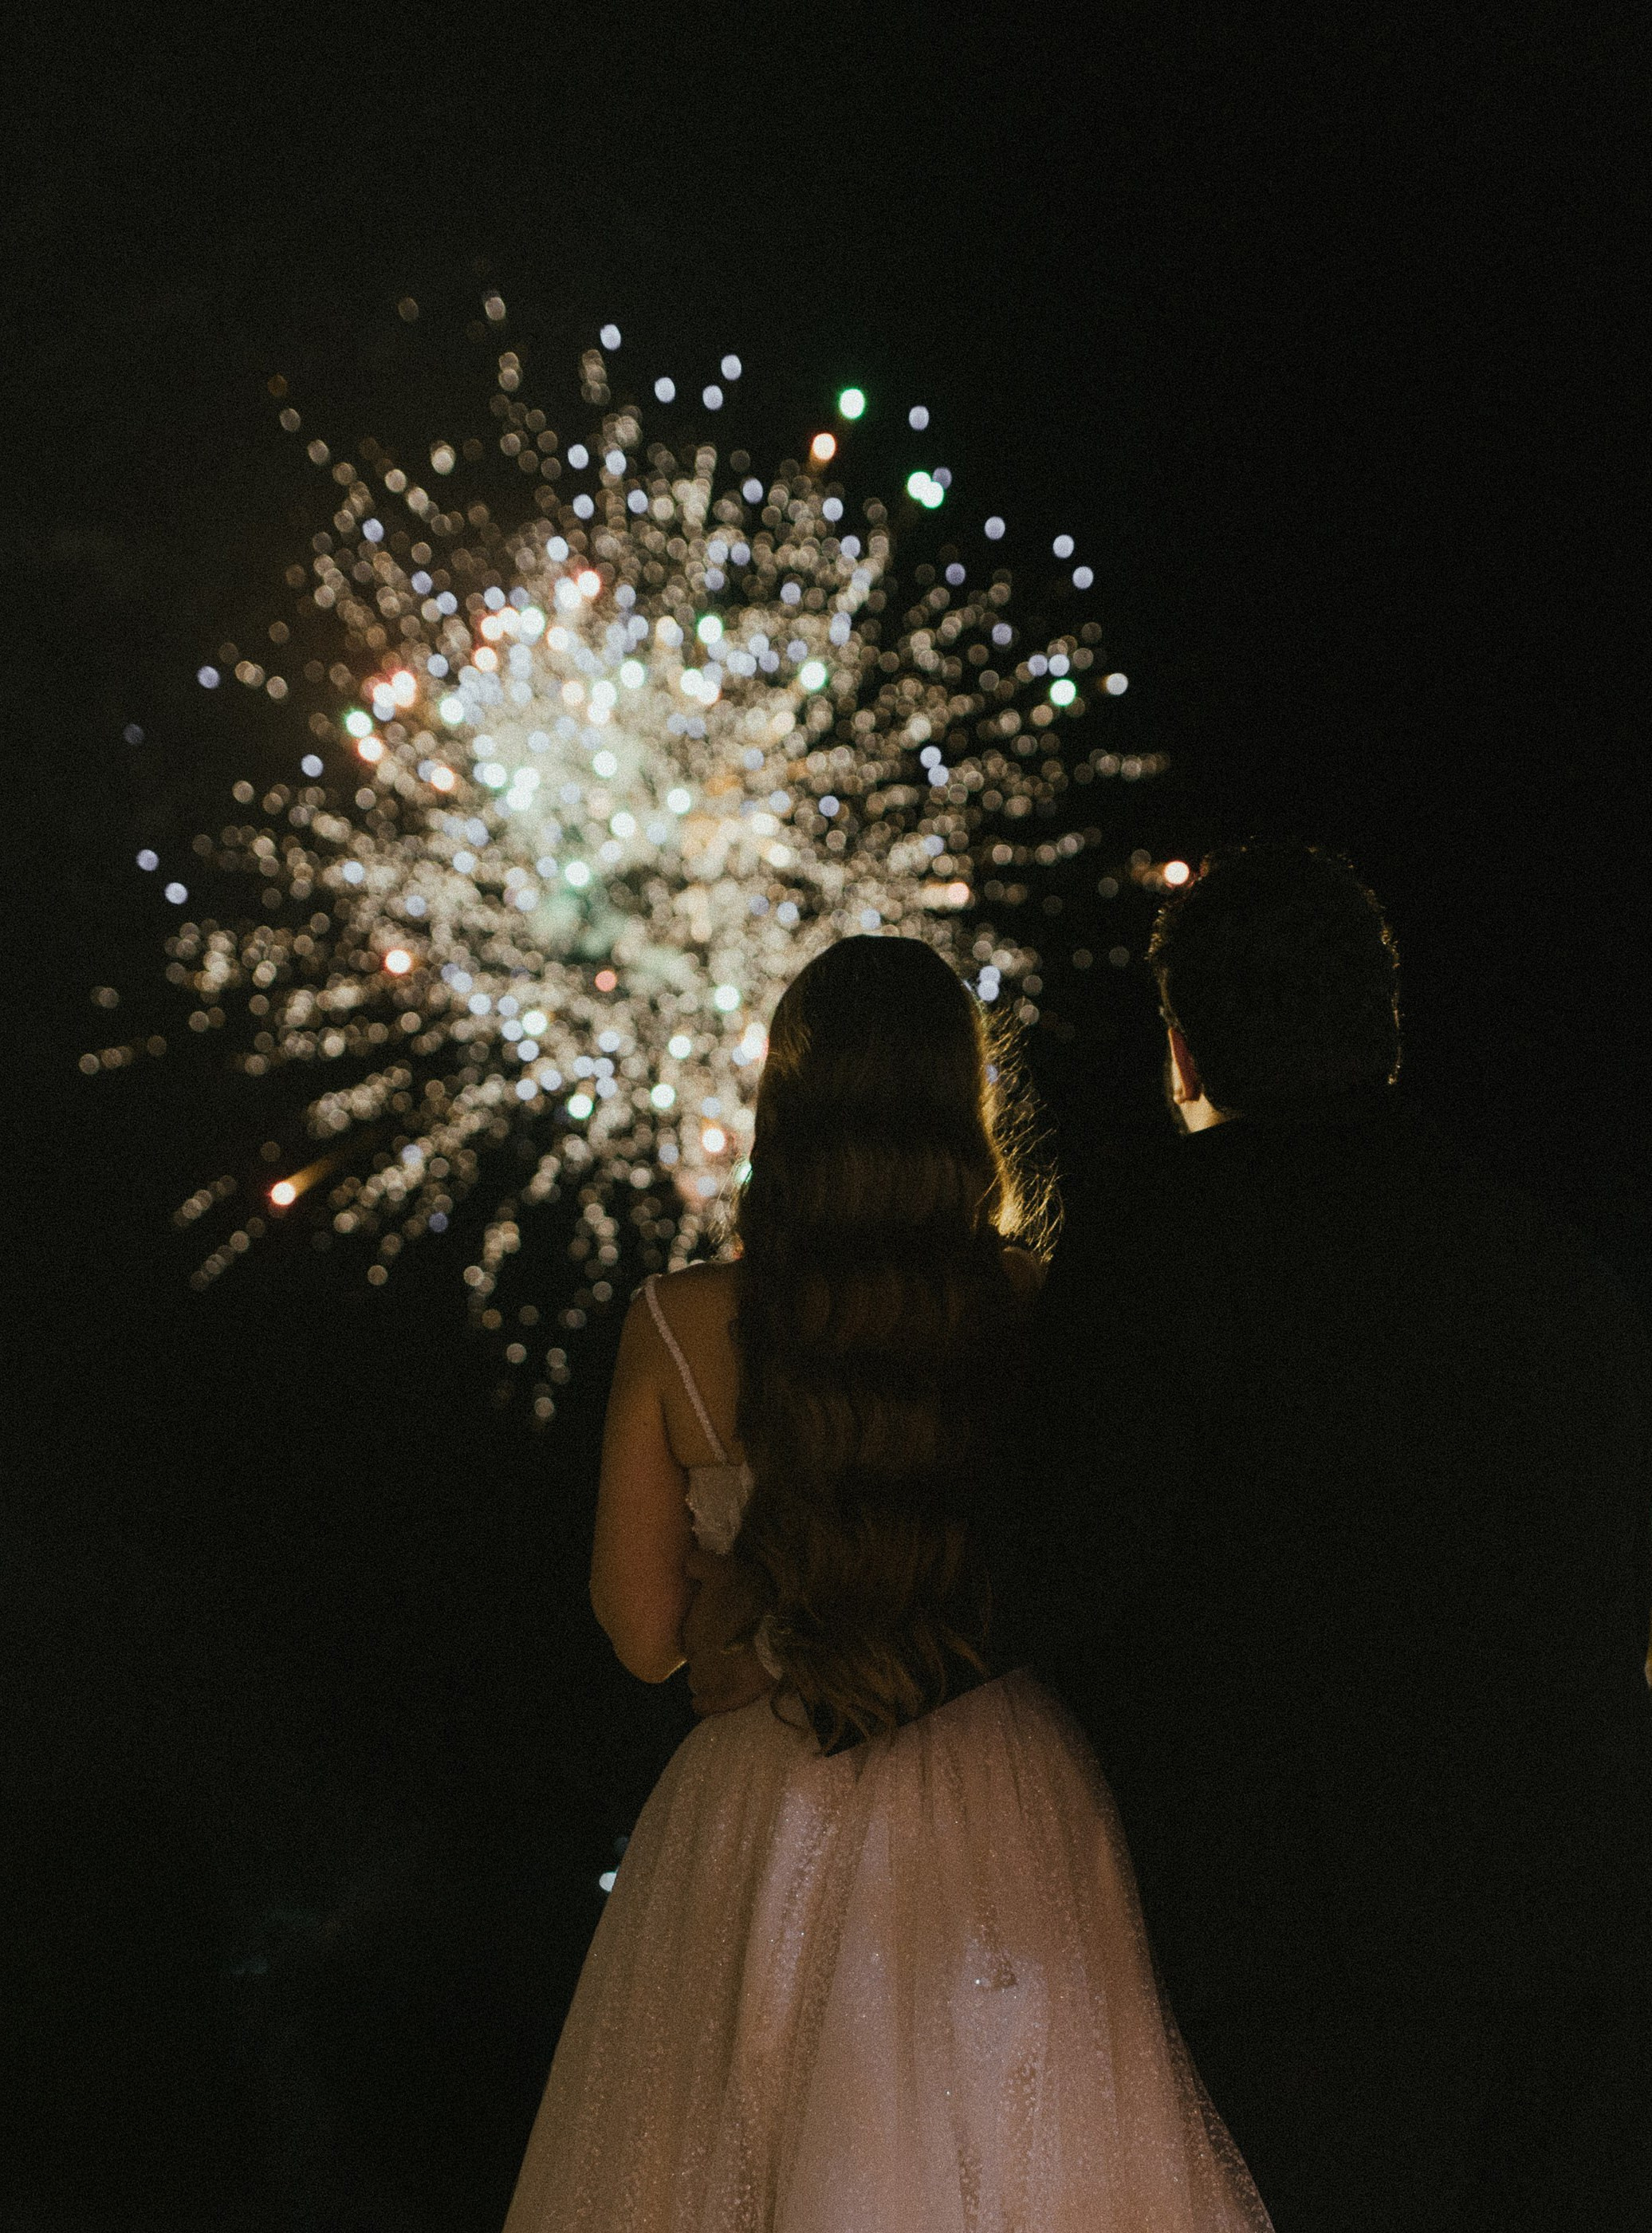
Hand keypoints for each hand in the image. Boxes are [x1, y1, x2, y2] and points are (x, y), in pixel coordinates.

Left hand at [681, 1544, 777, 1718]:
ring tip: (726, 1669)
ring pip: (698, 1680)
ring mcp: (708, 1679)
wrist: (779, 1633)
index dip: (706, 1627)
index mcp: (691, 1626)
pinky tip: (706, 1702)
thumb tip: (687, 1565)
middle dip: (707, 1650)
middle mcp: (694, 1655)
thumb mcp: (724, 1569)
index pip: (690, 1631)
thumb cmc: (751, 1599)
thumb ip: (699, 1564)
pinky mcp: (726, 1698)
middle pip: (695, 1655)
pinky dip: (706, 1704)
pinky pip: (706, 1705)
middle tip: (728, 1643)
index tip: (721, 1623)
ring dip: (707, 1675)